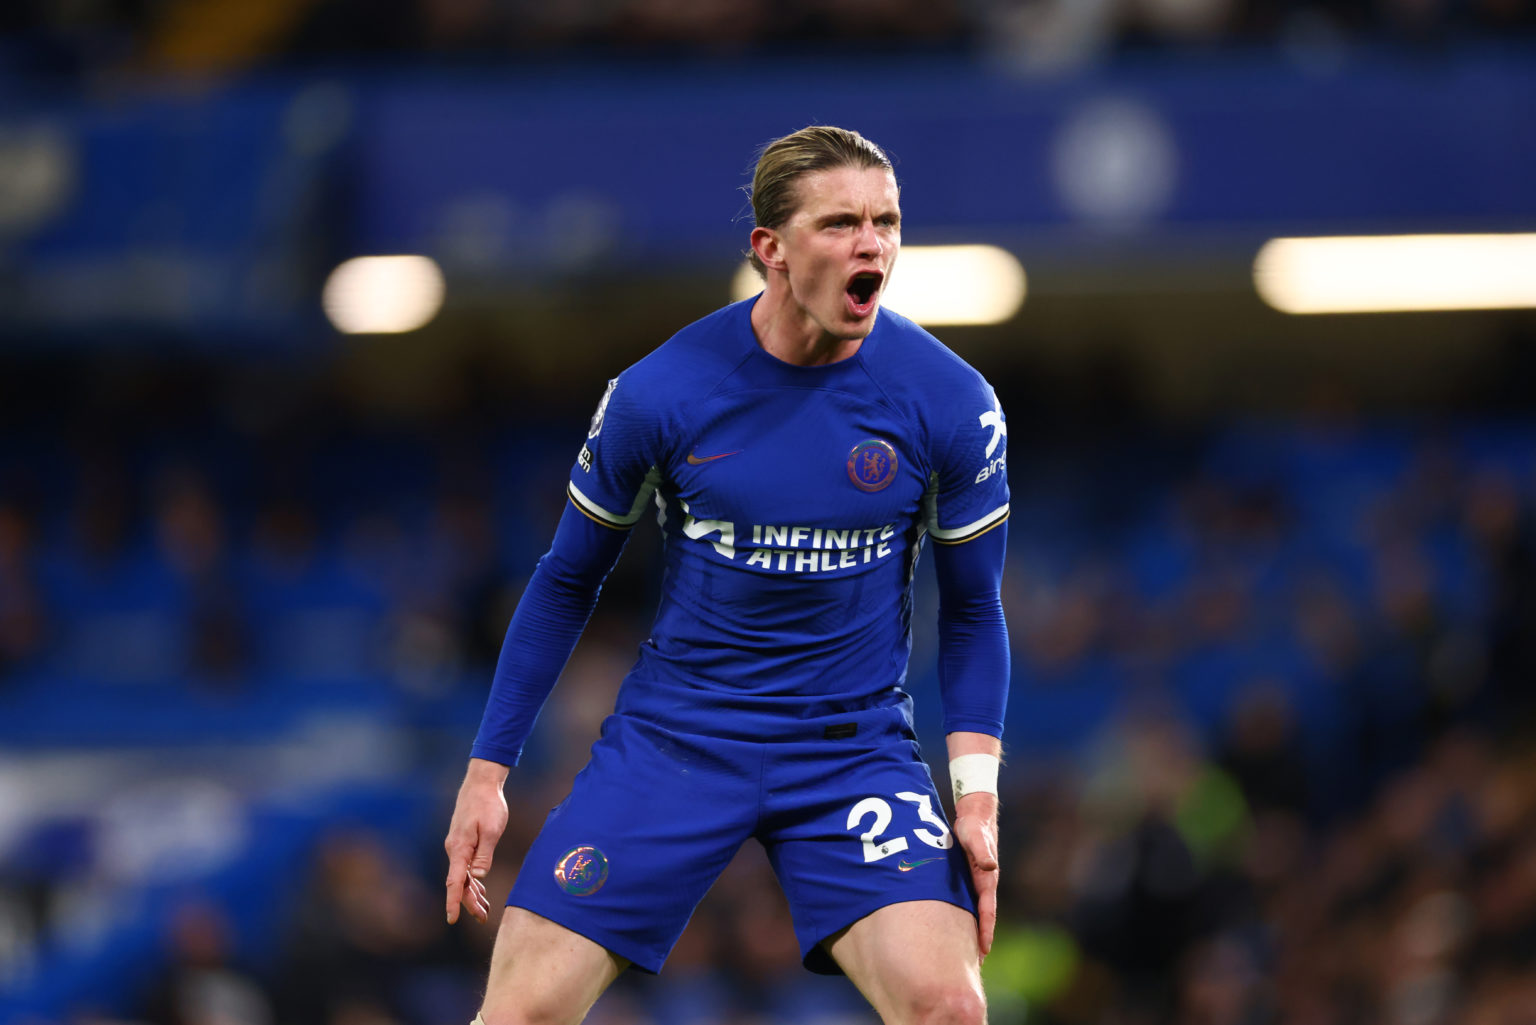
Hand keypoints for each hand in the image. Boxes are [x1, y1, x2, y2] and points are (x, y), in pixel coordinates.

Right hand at [444, 759, 509, 924]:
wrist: (481, 784)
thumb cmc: (488, 805)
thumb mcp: (492, 830)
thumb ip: (484, 854)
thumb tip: (477, 876)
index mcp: (460, 849)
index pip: (455, 882)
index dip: (453, 902)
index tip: (452, 920)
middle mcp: (455, 850)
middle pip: (460, 883)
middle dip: (469, 903)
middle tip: (483, 918)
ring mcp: (458, 846)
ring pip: (463, 876)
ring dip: (472, 894)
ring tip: (484, 911)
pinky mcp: (464, 842)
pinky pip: (466, 867)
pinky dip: (473, 881)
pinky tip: (480, 890)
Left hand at [953, 792, 998, 958]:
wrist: (976, 814)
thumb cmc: (974, 825)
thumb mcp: (975, 835)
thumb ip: (981, 850)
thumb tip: (990, 865)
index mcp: (987, 878)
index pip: (987, 910)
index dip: (985, 930)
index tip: (983, 950)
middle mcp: (985, 883)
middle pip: (983, 917)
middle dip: (980, 939)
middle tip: (975, 964)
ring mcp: (978, 882)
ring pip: (976, 912)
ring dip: (973, 931)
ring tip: (967, 954)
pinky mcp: (970, 878)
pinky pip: (968, 902)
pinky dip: (966, 917)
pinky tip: (957, 927)